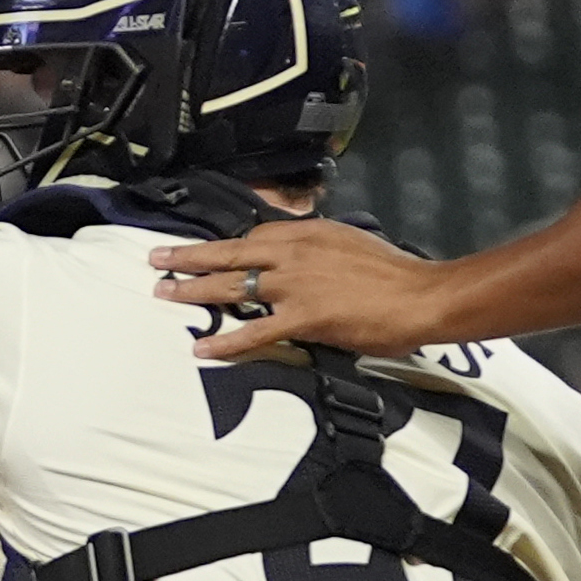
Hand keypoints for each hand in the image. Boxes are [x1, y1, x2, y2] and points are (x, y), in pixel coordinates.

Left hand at [151, 215, 460, 359]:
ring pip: (231, 285)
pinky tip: (204, 349)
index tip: (203, 249)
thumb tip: (301, 257)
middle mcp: (293, 253)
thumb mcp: (350, 243)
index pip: (253, 235)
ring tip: (163, 294)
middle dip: (189, 256)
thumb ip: (319, 248)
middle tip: (157, 259)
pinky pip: (254, 331)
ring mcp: (294, 285)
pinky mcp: (303, 317)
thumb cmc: (394, 273)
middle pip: (228, 253)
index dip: (224, 245)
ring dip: (193, 290)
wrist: (422, 295)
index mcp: (306, 232)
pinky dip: (226, 341)